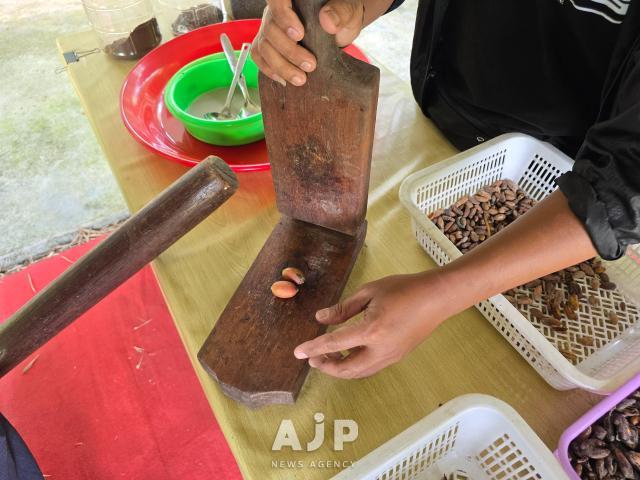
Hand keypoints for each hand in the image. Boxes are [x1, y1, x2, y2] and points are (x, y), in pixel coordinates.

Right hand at [252, 0, 365, 85]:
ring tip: (301, 79)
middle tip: (310, 65)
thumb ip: (341, 12)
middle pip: (270, 29)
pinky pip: (259, 56)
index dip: (282, 16)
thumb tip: (327, 20)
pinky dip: (269, 70)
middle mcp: (277, 12)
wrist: (340, 32)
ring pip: (264, 46)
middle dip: (289, 51)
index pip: (276, 0)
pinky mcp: (269, 45)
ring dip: (281, 66)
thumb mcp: (349, 12)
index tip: (299, 35)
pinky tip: (284, 79)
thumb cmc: (343, 18)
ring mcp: (271, 29)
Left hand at [293, 272, 455, 378]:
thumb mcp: (369, 292)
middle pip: (346, 370)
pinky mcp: (397, 357)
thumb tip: (320, 319)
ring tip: (328, 355)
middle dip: (326, 367)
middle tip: (312, 358)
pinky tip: (348, 353)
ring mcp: (391, 356)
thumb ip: (343, 309)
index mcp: (371, 331)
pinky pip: (370, 368)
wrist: (436, 297)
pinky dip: (355, 365)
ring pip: (359, 372)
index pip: (334, 344)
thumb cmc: (403, 289)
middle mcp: (380, 350)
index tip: (298, 352)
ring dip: (340, 368)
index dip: (313, 348)